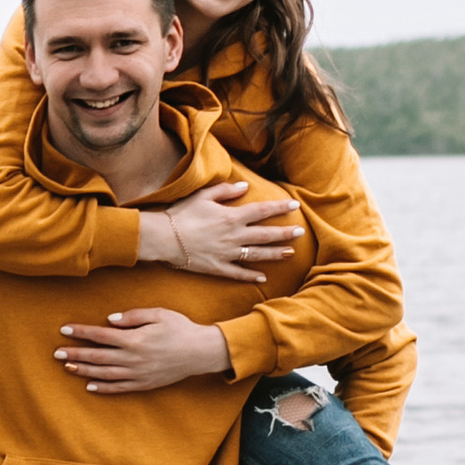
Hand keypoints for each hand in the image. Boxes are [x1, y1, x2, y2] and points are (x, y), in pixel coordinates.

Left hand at [54, 308, 233, 392]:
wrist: (201, 352)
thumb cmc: (180, 328)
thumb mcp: (159, 314)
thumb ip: (133, 316)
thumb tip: (109, 321)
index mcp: (134, 339)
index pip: (100, 336)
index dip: (81, 333)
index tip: (65, 330)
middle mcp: (133, 359)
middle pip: (97, 357)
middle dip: (75, 354)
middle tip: (56, 353)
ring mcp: (138, 374)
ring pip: (104, 374)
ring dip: (83, 371)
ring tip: (67, 368)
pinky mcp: (144, 384)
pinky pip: (119, 388)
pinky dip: (103, 388)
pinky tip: (89, 386)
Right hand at [139, 181, 305, 285]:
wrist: (163, 238)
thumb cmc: (181, 214)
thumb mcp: (203, 196)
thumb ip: (226, 191)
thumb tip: (245, 187)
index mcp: (232, 217)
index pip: (262, 211)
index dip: (280, 207)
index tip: (295, 205)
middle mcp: (234, 236)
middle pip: (266, 234)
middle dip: (285, 233)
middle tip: (301, 232)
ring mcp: (228, 254)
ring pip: (258, 255)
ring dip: (276, 254)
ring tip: (291, 253)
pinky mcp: (218, 268)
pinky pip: (238, 274)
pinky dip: (251, 276)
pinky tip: (262, 278)